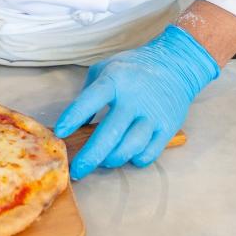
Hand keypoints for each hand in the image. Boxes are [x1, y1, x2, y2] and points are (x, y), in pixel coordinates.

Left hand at [53, 25, 219, 179]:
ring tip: (104, 160)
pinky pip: (149, 153)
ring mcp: (153, 114)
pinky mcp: (168, 127)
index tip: (60, 133)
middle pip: (110, 133)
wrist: (175, 64)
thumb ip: (87, 95)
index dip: (73, 117)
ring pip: (130, 147)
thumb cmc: (133, 69)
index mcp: (115, 80)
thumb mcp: (105, 69)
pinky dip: (135, 159)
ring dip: (113, 159)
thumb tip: (74, 126)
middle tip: (77, 170)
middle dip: (90, 156)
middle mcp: (134, 98)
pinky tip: (128, 155)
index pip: (90, 100)